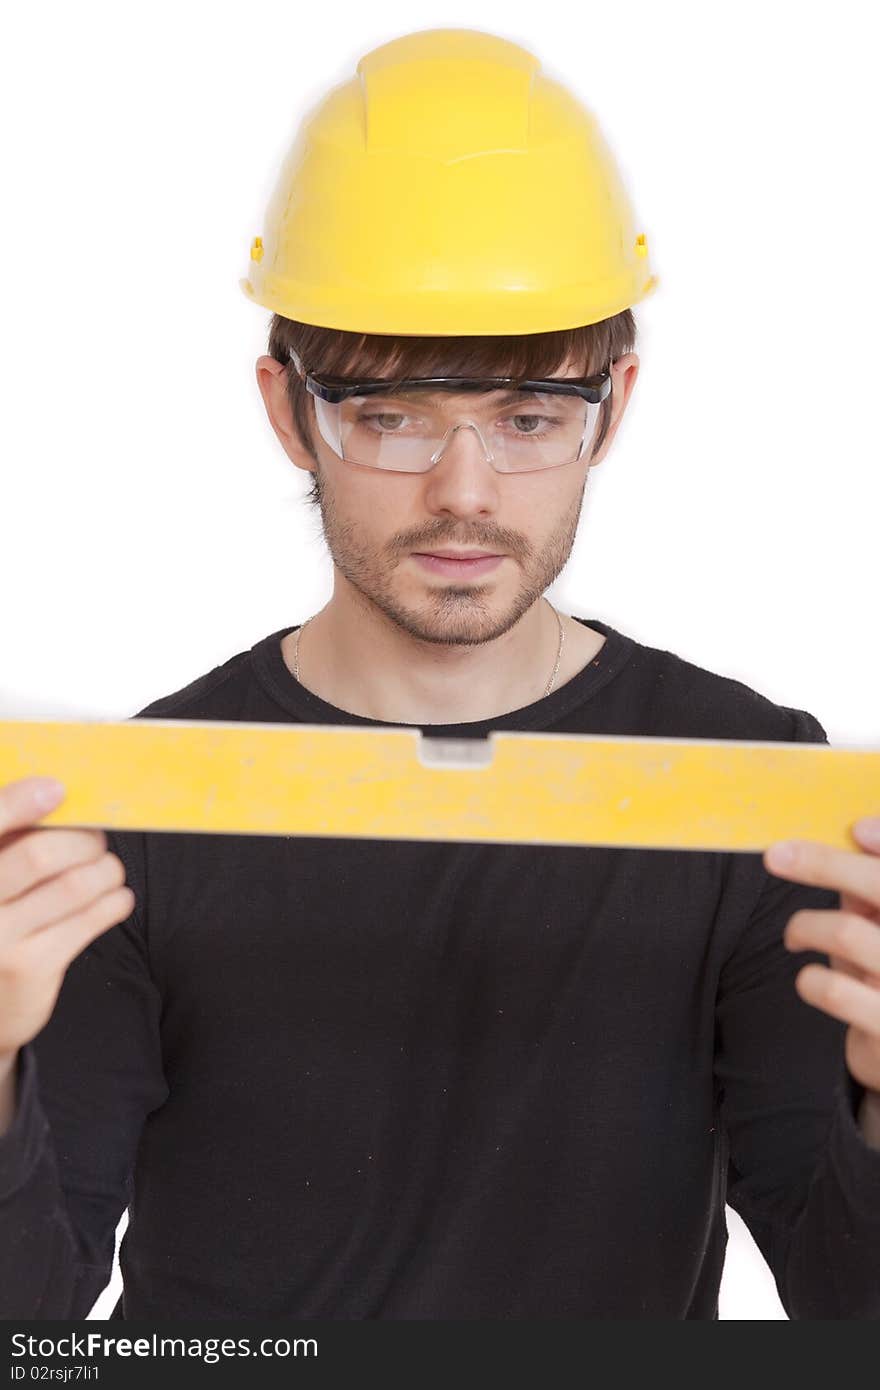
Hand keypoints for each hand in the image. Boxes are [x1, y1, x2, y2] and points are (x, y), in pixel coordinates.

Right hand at [0, 777, 134, 1060]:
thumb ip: (9, 842)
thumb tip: (55, 794)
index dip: (20, 803)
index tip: (57, 789)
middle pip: (39, 855)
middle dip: (82, 840)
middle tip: (96, 841)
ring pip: (74, 886)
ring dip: (106, 870)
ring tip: (109, 870)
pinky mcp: (29, 969)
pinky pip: (90, 920)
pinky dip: (115, 901)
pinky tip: (116, 898)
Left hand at [764, 817, 879, 1098]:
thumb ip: (871, 891)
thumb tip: (859, 832)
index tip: (856, 829)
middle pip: (878, 885)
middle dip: (824, 864)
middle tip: (776, 855)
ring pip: (847, 931)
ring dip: (805, 926)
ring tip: (794, 935)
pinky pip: (833, 989)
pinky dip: (809, 979)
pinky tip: (808, 980)